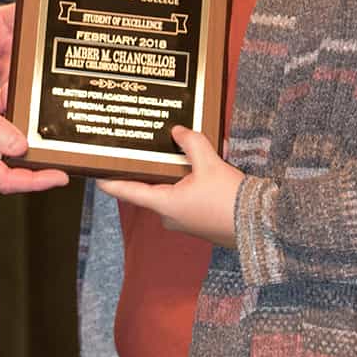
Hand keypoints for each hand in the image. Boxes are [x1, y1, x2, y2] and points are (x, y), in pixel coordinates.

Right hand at [0, 73, 67, 193]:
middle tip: (56, 154)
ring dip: (15, 156)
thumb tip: (20, 146)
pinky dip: (1, 150)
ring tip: (37, 140)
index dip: (37, 181)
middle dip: (32, 168)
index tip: (60, 176)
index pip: (7, 181)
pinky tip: (11, 136)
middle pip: (6, 176)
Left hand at [96, 127, 240, 246]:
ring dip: (178, 173)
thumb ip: (191, 144)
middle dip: (154, 167)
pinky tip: (206, 167)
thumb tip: (178, 131)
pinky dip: (192, 182)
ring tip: (187, 150)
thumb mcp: (210, 164)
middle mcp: (169, 216)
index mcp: (164, 203)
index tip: (96, 173)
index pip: (127, 191)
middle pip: (151, 188)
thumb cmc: (230, 199)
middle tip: (149, 148)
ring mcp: (183, 221)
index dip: (110, 181)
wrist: (260, 226)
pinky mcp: (197, 222)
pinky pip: (187, 197)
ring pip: (171, 191)